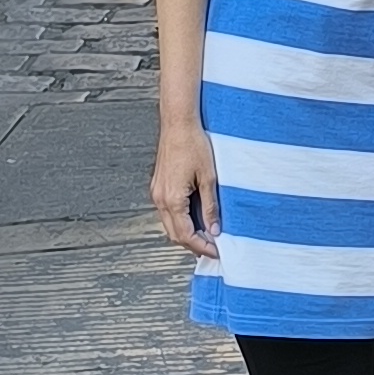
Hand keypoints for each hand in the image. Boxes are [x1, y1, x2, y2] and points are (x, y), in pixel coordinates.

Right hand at [150, 114, 219, 258]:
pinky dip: (180, 220)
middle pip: (174, 234)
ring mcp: (157, 192)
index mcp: (172, 199)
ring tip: (205, 235)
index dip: (202, 246)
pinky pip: (167, 212)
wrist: (178, 123)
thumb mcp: (208, 177)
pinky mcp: (158, 186)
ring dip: (186, 233)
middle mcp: (160, 198)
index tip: (216, 251)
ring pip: (169, 224)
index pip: (186, 235)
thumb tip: (214, 228)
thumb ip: (210, 206)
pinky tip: (194, 218)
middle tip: (212, 248)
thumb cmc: (193, 144)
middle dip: (193, 244)